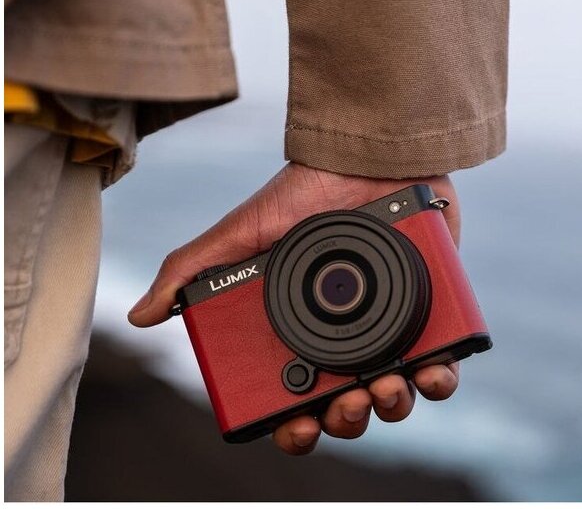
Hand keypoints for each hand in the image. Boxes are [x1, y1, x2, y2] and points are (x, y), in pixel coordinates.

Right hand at [128, 163, 462, 453]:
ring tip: (387, 389)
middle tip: (347, 404)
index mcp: (300, 332)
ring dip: (392, 407)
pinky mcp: (430, 311)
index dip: (295, 426)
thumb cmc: (304, 194)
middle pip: (347, 407)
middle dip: (346, 421)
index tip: (297, 427)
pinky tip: (431, 375)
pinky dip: (439, 379)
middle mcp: (347, 337)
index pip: (294, 399)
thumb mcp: (241, 234)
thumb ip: (193, 271)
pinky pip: (440, 362)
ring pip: (394, 395)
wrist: (368, 154)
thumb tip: (141, 314)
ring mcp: (392, 328)